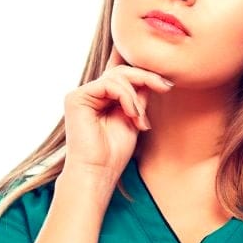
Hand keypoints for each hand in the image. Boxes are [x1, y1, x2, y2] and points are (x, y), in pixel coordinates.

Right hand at [63, 48, 172, 180]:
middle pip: (121, 71)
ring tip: (140, 120)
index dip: (141, 70)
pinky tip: (132, 115)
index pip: (121, 74)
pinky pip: (109, 85)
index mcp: (102, 98)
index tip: (166, 81)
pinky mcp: (76, 97)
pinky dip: (126, 97)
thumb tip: (151, 76)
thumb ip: (138, 97)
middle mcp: (90, 93)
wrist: (98, 172)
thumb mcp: (134, 118)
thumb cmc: (115, 152)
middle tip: (165, 87)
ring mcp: (82, 94)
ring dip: (136, 97)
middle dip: (146, 78)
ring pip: (118, 76)